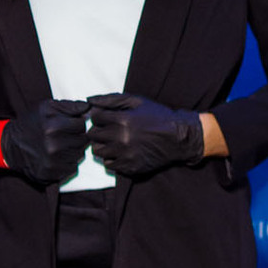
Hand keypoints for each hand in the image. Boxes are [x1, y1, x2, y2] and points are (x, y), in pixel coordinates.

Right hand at [0, 100, 89, 186]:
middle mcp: (54, 145)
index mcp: (53, 126)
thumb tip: (89, 108)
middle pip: (83, 140)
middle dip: (76, 137)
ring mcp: (53, 162)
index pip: (82, 124)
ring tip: (60, 145)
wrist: (10, 145)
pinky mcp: (52, 174)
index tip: (67, 124)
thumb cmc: (31, 123)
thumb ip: (70, 106)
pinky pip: (73, 167)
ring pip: (80, 154)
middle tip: (64, 135)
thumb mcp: (46, 107)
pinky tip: (58, 156)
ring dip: (73, 150)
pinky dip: (68, 162)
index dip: (76, 123)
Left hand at [86, 94, 204, 176]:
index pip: (95, 118)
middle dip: (97, 131)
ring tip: (113, 141)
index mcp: (123, 120)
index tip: (106, 118)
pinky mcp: (130, 167)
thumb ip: (111, 99)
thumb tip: (88, 100)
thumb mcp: (136, 102)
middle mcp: (122, 138)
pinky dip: (111, 158)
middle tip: (107, 130)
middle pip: (93, 136)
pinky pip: (109, 165)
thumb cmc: (157, 116)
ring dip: (102, 145)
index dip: (99, 117)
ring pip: (98, 152)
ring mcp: (126, 154)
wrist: (178, 138)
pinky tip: (120, 151)